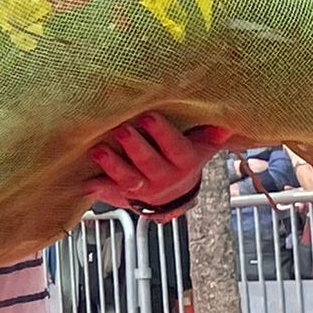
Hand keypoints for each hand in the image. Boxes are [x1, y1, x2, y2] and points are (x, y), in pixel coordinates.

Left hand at [88, 114, 235, 214]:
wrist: (174, 194)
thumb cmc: (183, 156)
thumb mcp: (200, 146)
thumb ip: (209, 135)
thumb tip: (226, 125)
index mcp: (185, 162)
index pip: (175, 147)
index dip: (162, 134)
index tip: (148, 117)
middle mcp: (166, 178)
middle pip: (150, 164)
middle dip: (135, 147)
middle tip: (121, 130)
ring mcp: (145, 188)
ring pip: (129, 179)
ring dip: (112, 165)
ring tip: (97, 150)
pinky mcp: (126, 195)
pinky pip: (111, 192)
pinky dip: (99, 187)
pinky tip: (86, 182)